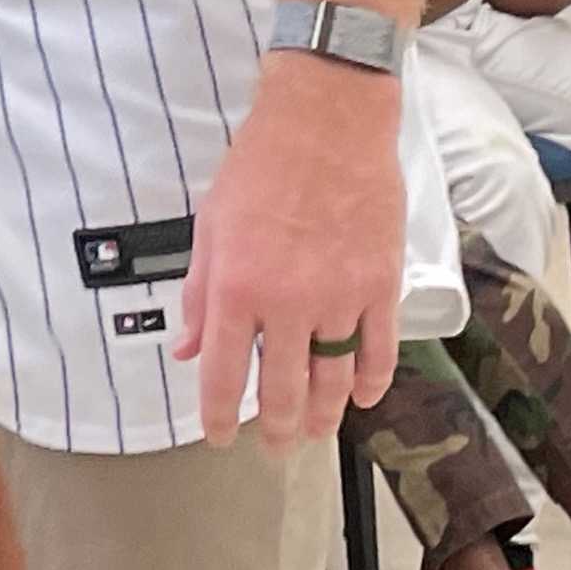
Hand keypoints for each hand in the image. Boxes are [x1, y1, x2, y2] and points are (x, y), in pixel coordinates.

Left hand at [175, 62, 400, 447]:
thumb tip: (189, 347)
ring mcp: (340, 298)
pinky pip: (379, 352)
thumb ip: (200, 293)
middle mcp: (289, 302)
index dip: (219, 416)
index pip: (226, 375)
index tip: (219, 436)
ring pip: (335, 382)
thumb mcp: (211, 225)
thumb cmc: (261, 164)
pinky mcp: (381, 286)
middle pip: (285, 391)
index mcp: (237, 288)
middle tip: (273, 446)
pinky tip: (362, 396)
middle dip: (276, 429)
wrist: (325, 123)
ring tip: (315, 432)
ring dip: (325, 416)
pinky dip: (372, 382)